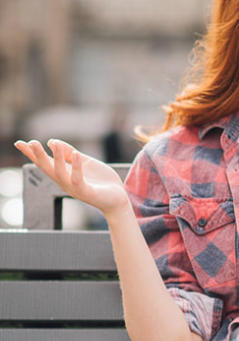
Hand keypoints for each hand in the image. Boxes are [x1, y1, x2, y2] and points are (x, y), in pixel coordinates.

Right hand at [14, 139, 129, 217]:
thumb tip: (52, 141)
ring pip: (60, 173)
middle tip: (31, 143)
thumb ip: (71, 153)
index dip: (32, 154)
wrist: (118, 198)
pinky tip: (78, 154)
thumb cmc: (100, 181)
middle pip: (48, 168)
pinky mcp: (87, 192)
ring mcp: (75, 188)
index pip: (45, 163)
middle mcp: (65, 182)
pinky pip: (79, 179)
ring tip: (54, 145)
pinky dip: (77, 167)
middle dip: (38, 156)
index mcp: (64, 174)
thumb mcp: (85, 162)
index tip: (19, 143)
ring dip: (57, 159)